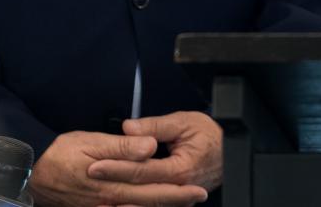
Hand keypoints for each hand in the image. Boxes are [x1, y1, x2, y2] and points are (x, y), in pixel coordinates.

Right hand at [28, 130, 207, 206]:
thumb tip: (150, 147)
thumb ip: (123, 147)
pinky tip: (148, 205)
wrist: (30, 174)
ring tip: (182, 202)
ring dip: (160, 206)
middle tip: (199, 196)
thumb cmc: (60, 154)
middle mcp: (110, 201)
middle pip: (149, 203)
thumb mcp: (91, 143)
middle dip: (176, 201)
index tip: (198, 189)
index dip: (177, 191)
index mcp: (113, 184)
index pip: (152, 189)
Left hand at [87, 111, 223, 195]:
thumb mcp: (184, 122)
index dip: (116, 167)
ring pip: (145, 203)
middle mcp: (178, 188)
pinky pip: (152, 206)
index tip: (94, 164)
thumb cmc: (211, 135)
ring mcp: (177, 198)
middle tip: (89, 178)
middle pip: (138, 190)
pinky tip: (118, 203)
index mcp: (180, 169)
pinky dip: (135, 205)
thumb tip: (130, 127)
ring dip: (120, 201)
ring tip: (96, 199)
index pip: (141, 170)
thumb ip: (155, 126)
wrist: (232, 151)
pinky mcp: (176, 201)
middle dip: (111, 184)